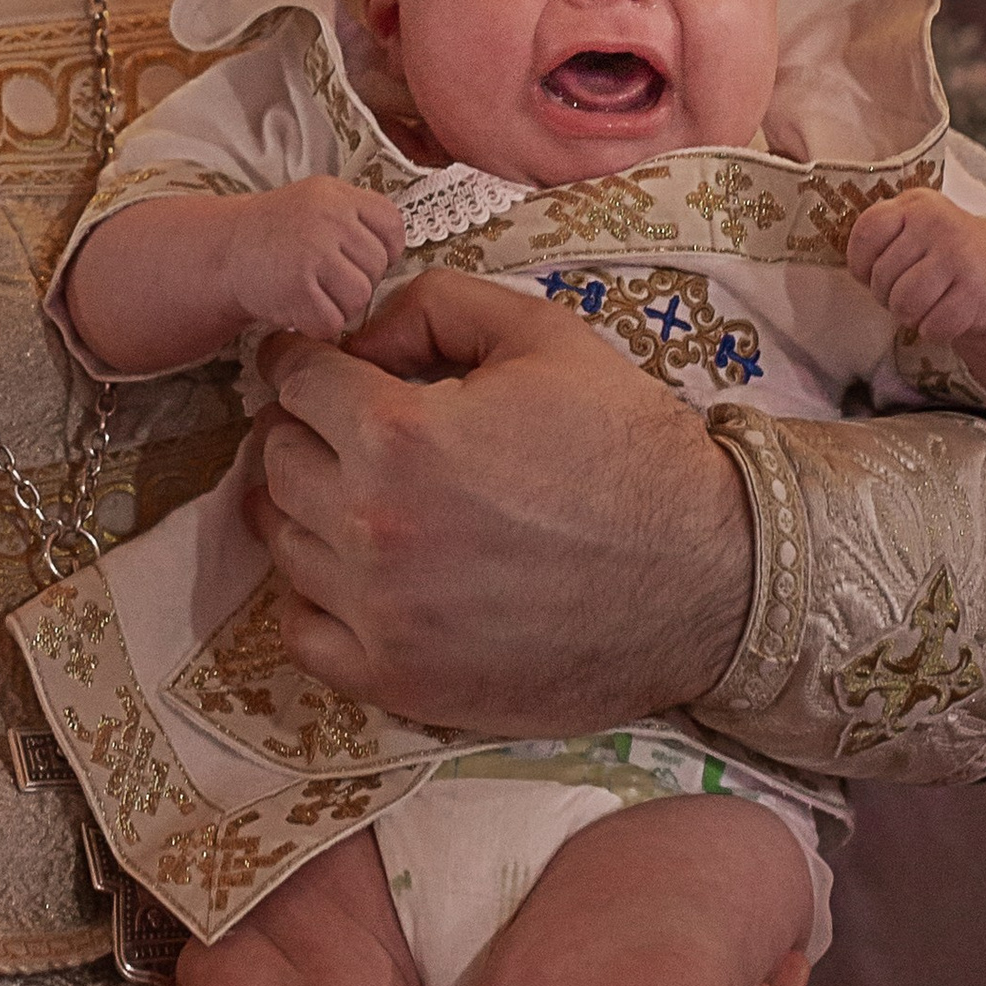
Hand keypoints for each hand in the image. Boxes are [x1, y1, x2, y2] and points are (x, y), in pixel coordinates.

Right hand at [223, 179, 405, 340]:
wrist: (223, 253)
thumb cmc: (274, 234)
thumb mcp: (316, 203)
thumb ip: (356, 218)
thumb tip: (394, 252)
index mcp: (336, 195)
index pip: (392, 226)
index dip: (383, 250)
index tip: (358, 259)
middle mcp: (327, 218)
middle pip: (377, 266)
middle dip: (358, 281)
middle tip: (326, 280)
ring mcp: (312, 252)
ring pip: (360, 297)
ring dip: (340, 306)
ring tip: (314, 294)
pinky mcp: (297, 288)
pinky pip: (333, 321)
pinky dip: (318, 325)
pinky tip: (299, 309)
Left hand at [246, 271, 753, 733]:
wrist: (707, 577)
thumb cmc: (628, 448)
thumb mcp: (543, 334)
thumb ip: (434, 306)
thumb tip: (359, 335)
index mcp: (398, 435)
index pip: (294, 381)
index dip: (308, 362)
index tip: (322, 367)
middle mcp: (371, 527)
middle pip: (278, 459)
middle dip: (308, 430)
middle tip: (354, 428)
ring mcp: (378, 613)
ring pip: (283, 540)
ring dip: (311, 508)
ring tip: (371, 495)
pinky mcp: (397, 680)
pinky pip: (301, 631)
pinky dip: (317, 595)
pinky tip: (364, 571)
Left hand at [847, 194, 985, 350]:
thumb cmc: (939, 255)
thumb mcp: (911, 232)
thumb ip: (881, 241)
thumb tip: (860, 274)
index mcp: (913, 204)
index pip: (867, 232)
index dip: (862, 264)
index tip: (876, 272)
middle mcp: (936, 221)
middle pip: (882, 276)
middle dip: (889, 296)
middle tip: (911, 292)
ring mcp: (959, 252)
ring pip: (905, 303)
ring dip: (910, 316)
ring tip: (926, 305)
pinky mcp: (978, 287)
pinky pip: (934, 325)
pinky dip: (935, 331)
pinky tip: (947, 315)